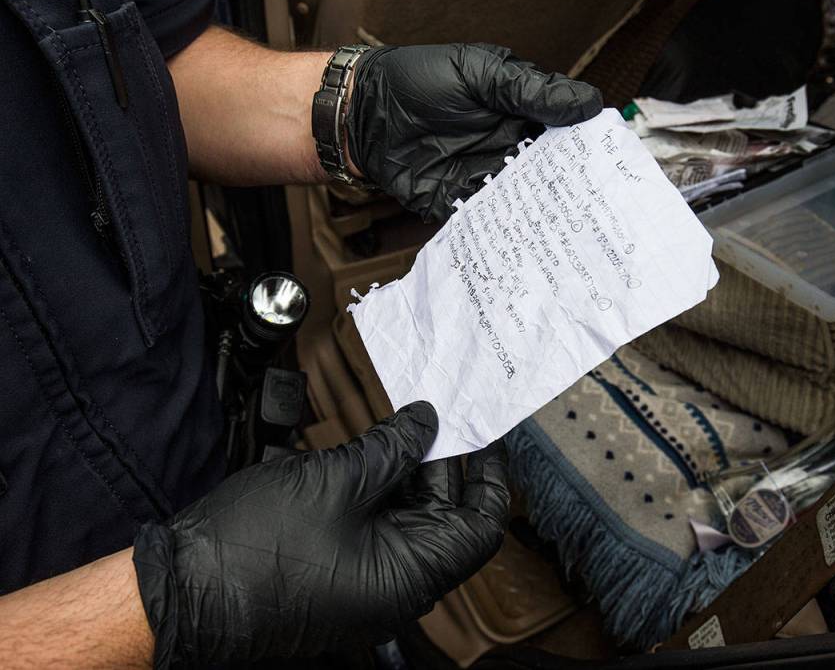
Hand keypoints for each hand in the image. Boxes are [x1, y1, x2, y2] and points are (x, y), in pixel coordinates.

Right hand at [132, 402, 508, 666]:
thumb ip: (391, 449)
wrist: (178, 590)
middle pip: (441, 514)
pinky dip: (373, 486)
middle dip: (439, 459)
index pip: (480, 525)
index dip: (489, 474)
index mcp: (410, 576)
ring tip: (396, 422)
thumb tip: (426, 423)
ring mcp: (364, 580)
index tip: (486, 432)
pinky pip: (371, 524)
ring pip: (404, 515)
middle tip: (434, 410)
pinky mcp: (335, 569)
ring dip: (403, 469)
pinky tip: (364, 450)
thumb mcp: (335, 482)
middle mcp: (394, 585)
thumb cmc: (252, 550)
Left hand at [344, 43, 602, 220]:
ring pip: (523, 200)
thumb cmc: (419, 82)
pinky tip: (527, 245)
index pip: (563, 134)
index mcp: (518, 112)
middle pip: (548, 173)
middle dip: (570, 190)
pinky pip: (488, 219)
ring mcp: (485, 176)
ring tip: (571, 233)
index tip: (610, 165)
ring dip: (543, 215)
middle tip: (598, 208)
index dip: (586, 150)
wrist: (364, 113)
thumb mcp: (479, 75)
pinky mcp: (461, 201)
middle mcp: (507, 147)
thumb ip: (530, 91)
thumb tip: (588, 103)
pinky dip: (505, 232)